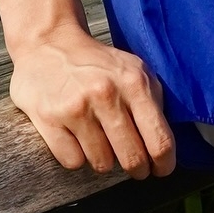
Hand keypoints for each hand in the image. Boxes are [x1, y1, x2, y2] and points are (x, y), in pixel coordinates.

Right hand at [8, 21, 176, 178]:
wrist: (47, 43)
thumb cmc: (96, 62)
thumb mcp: (134, 69)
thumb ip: (153, 100)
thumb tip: (166, 144)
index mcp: (133, 82)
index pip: (159, 140)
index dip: (164, 163)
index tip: (161, 170)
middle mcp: (105, 94)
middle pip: (133, 158)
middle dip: (137, 169)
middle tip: (135, 166)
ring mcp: (76, 108)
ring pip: (102, 163)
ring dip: (104, 159)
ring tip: (100, 141)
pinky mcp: (49, 119)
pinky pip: (73, 162)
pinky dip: (76, 155)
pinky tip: (76, 137)